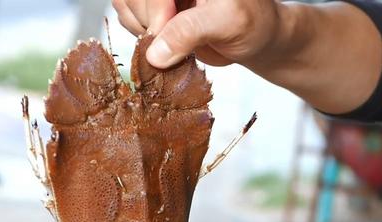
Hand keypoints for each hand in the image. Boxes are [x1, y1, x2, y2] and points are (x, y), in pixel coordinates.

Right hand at [111, 0, 283, 68]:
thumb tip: (155, 55)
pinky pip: (129, 18)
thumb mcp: (228, 23)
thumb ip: (190, 32)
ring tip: (171, 41)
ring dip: (141, 29)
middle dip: (147, 21)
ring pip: (125, 4)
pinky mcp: (155, 9)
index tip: (163, 32)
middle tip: (170, 43)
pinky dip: (142, 36)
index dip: (153, 7)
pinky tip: (166, 42)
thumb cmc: (252, 23)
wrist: (256, 38)